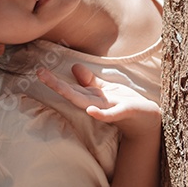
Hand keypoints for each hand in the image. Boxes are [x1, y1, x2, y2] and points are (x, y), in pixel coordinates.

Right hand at [36, 64, 161, 140]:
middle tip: (40, 73)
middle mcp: (97, 104)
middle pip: (73, 95)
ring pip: (87, 102)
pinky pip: (111, 114)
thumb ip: (91, 81)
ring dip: (72, 95)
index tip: (39, 70)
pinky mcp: (124, 112)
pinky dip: (101, 114)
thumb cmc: (126, 104)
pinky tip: (90, 110)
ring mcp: (109, 109)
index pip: (70, 88)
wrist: (148, 119)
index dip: (55, 80)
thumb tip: (74, 67)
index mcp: (92, 97)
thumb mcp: (107, 90)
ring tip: (57, 87)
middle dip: (56, 85)